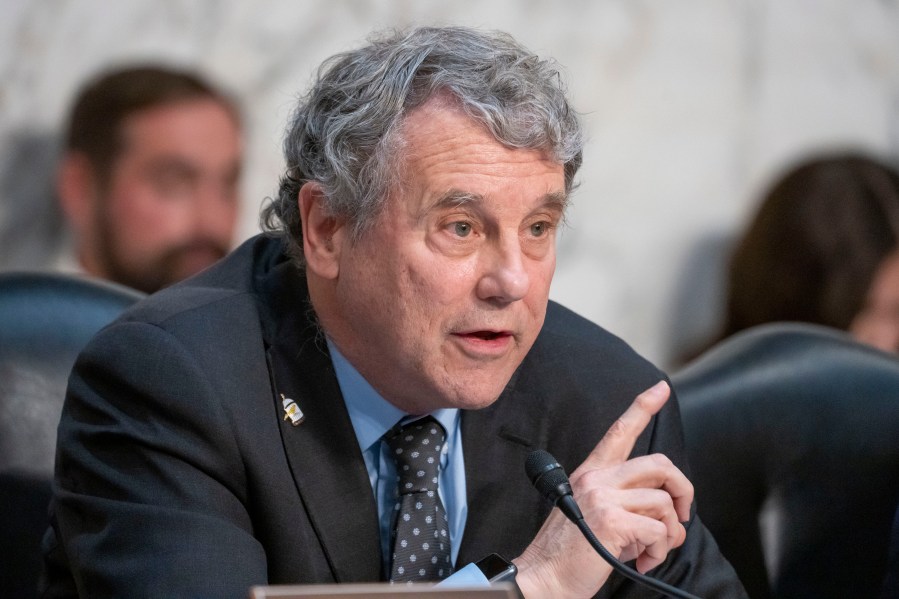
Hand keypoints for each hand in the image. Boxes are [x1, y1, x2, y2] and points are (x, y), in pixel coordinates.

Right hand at [513, 381, 693, 598]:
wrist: (544, 578)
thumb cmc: (569, 552)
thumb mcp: (592, 513)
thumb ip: (623, 500)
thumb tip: (663, 510)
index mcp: (591, 473)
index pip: (619, 431)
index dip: (643, 407)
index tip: (661, 388)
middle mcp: (596, 478)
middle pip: (659, 464)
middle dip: (683, 490)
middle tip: (681, 517)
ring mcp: (602, 497)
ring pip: (663, 502)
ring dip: (669, 534)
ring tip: (652, 550)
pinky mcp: (611, 521)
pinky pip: (659, 530)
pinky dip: (659, 551)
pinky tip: (642, 560)